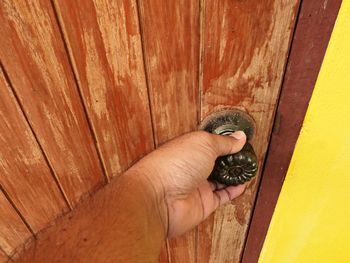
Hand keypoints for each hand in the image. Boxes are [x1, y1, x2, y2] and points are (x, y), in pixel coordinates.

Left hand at [127, 130, 246, 237]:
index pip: (210, 142)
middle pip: (216, 161)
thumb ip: (224, 142)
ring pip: (221, 179)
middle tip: (247, 156)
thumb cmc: (173, 166)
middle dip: (231, 158)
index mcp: (189, 148)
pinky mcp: (203, 203)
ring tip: (248, 168)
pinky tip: (243, 184)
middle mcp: (192, 166)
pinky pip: (223, 196)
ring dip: (235, 174)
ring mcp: (197, 185)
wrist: (160, 199)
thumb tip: (239, 136)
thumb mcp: (204, 143)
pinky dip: (234, 190)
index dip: (225, 141)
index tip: (241, 139)